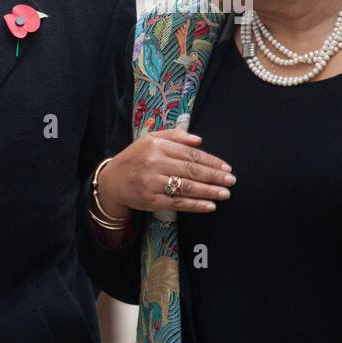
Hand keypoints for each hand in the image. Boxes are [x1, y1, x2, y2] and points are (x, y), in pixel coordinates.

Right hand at [98, 129, 235, 216]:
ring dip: (209, 191)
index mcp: (156, 146)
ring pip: (186, 187)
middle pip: (191, 170)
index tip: (226, 168)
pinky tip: (209, 206)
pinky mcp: (150, 200)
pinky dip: (195, 205)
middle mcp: (154, 163)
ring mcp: (151, 183)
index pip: (190, 154)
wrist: (111, 181)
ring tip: (225, 194)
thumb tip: (199, 141)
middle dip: (214, 176)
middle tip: (231, 181)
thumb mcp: (149, 140)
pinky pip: (177, 202)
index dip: (211, 161)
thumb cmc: (134, 159)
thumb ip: (174, 136)